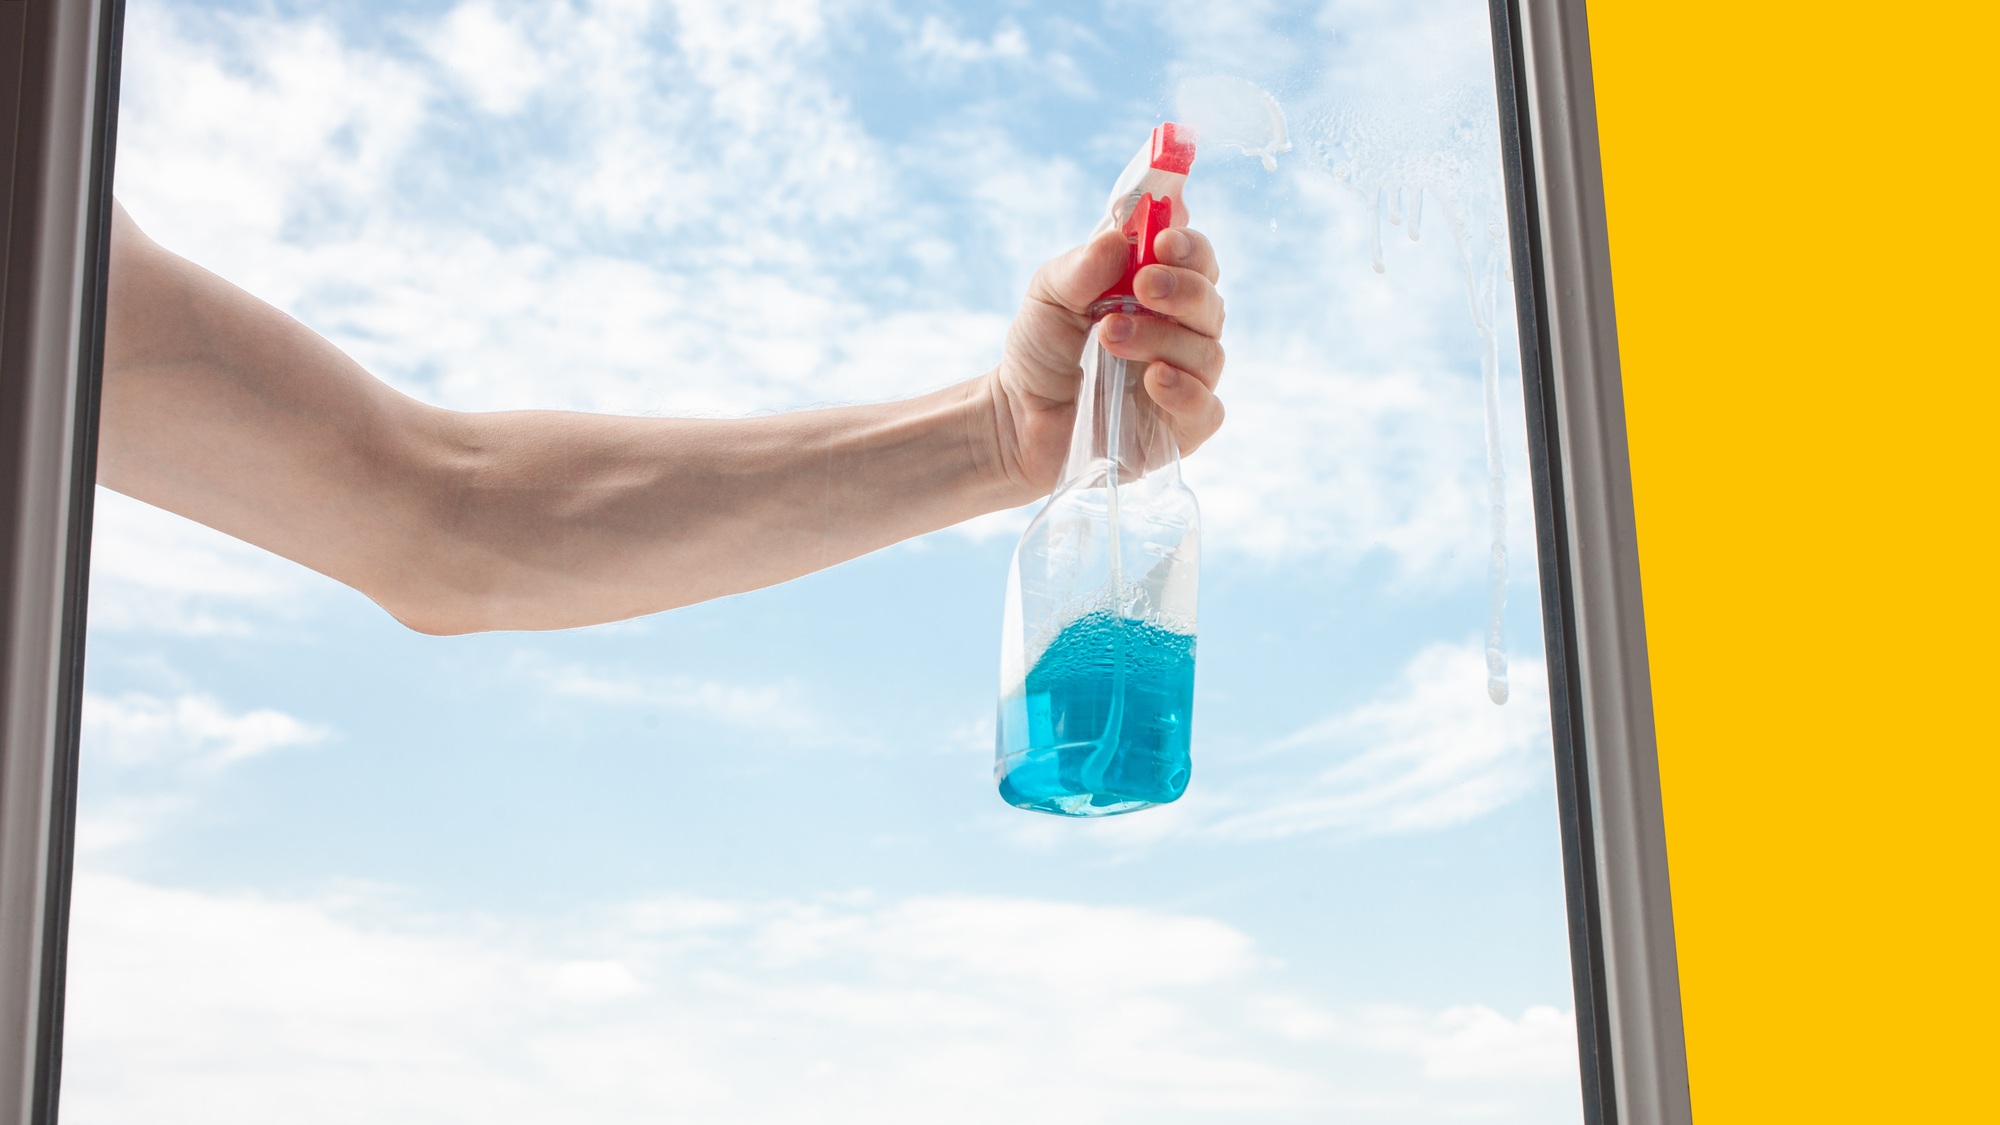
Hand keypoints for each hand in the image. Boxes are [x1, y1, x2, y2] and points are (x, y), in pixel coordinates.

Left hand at [983, 224, 1225, 495]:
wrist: (1018, 415)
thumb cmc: (1042, 349)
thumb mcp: (1048, 296)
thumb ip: (1080, 268)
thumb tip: (1117, 239)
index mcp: (1158, 293)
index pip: (1197, 262)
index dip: (1190, 248)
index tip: (1163, 241)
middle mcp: (1180, 334)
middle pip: (1210, 304)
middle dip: (1182, 289)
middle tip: (1143, 286)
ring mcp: (1184, 381)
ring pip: (1207, 353)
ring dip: (1161, 339)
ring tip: (1110, 337)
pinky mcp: (1178, 429)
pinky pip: (1206, 409)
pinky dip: (1186, 392)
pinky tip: (1155, 379)